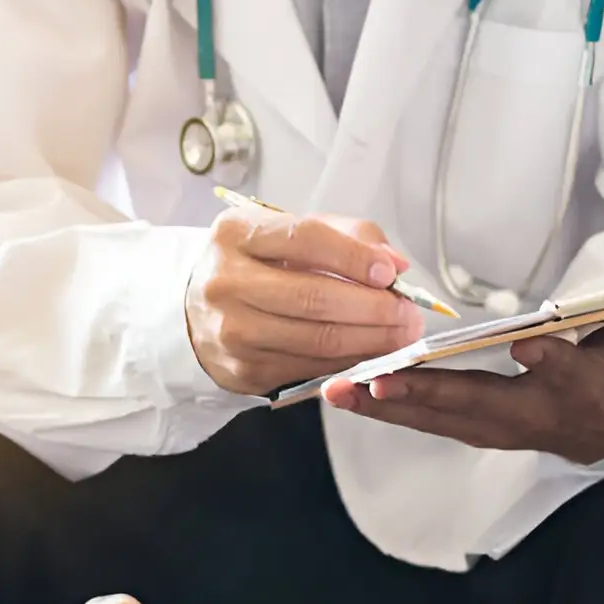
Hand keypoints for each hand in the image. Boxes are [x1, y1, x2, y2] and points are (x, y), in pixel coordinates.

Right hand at [186, 208, 424, 395]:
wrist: (195, 310)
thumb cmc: (254, 266)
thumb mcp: (290, 233)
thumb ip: (347, 237)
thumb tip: (395, 264)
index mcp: (237, 234)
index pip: (306, 239)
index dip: (355, 258)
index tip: (390, 273)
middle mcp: (227, 282)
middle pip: (315, 298)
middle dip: (374, 309)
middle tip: (409, 315)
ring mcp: (232, 331)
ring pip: (318, 341)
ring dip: (371, 342)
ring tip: (400, 336)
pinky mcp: (243, 370)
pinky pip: (310, 369)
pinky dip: (348, 363)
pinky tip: (369, 354)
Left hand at [323, 298, 603, 464]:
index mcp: (584, 395)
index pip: (570, 377)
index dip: (553, 363)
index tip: (530, 345)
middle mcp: (533, 418)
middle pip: (480, 407)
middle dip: (429, 395)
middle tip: (379, 380)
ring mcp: (494, 428)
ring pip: (438, 418)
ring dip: (387, 405)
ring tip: (338, 391)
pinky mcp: (466, 427)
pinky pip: (421, 418)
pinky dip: (383, 406)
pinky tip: (341, 393)